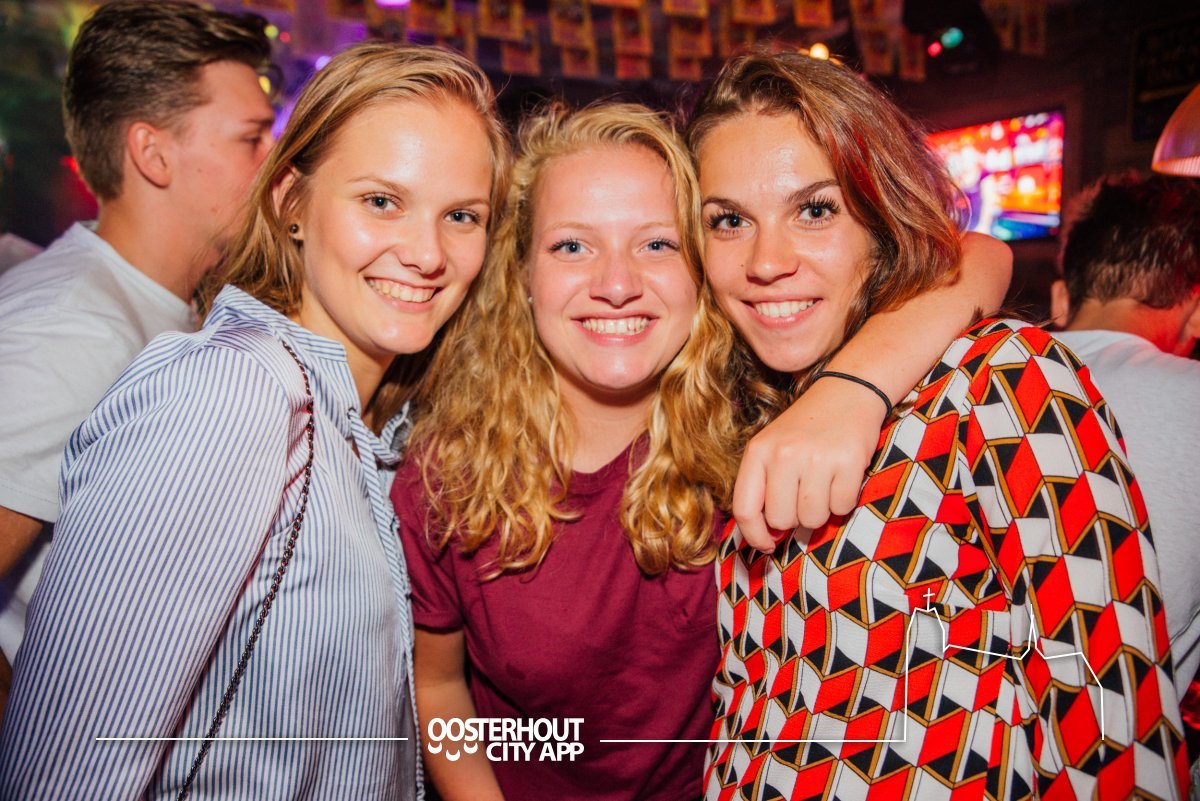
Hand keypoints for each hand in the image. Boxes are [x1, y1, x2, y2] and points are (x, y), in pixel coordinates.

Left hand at [732, 376, 886, 550]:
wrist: (847, 393)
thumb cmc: (806, 430)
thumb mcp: (773, 448)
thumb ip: (763, 488)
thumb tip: (767, 537)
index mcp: (758, 452)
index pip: (744, 509)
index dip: (754, 535)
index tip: (766, 544)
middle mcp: (783, 454)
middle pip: (780, 520)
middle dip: (794, 519)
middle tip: (804, 498)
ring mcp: (816, 458)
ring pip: (812, 519)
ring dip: (820, 512)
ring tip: (823, 486)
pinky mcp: (848, 462)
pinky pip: (841, 508)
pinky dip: (843, 502)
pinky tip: (842, 479)